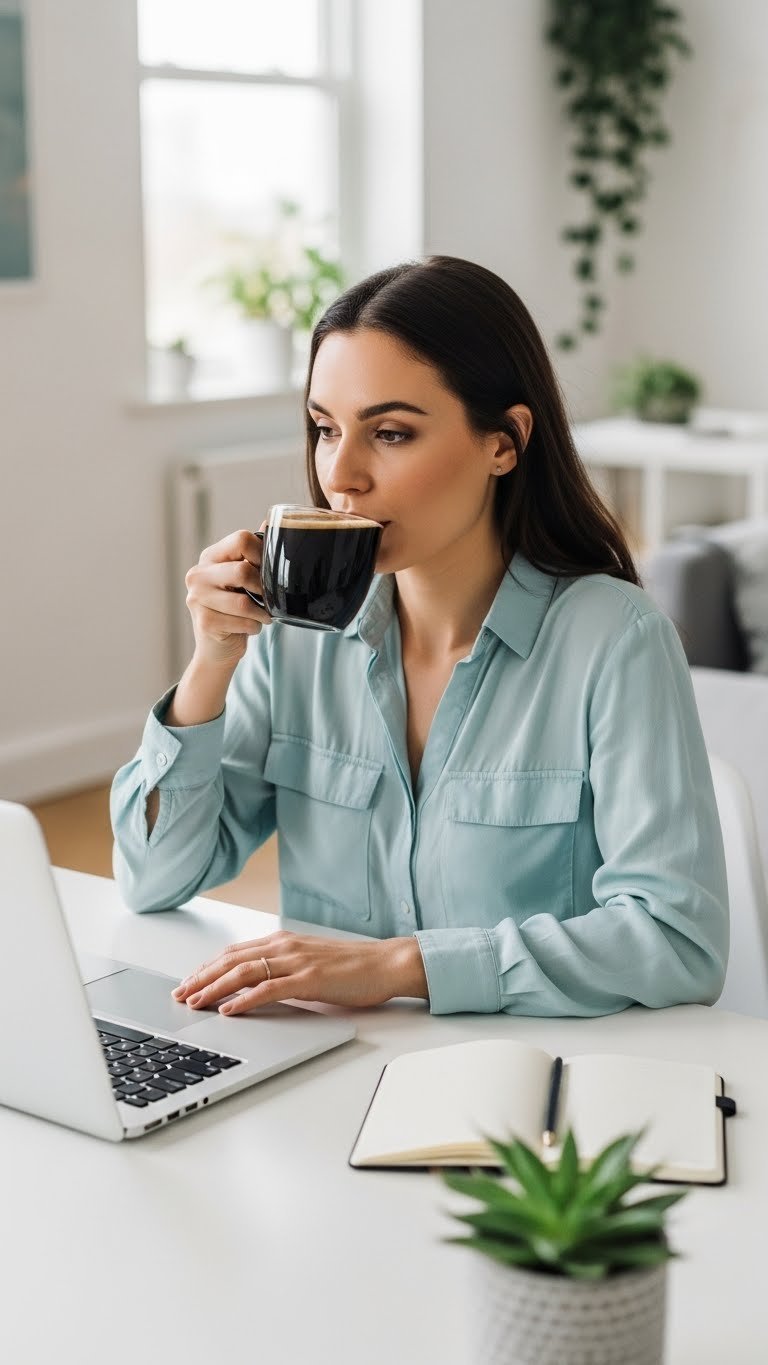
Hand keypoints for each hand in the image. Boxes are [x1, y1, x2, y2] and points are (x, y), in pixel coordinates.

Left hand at [171, 929, 428, 1012]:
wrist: (387, 963)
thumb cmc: (353, 967)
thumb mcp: (310, 964)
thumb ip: (283, 970)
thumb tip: (254, 987)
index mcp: (284, 941)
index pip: (234, 952)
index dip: (207, 967)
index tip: (188, 982)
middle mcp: (285, 946)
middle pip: (231, 960)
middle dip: (200, 978)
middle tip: (179, 995)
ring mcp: (297, 961)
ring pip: (243, 972)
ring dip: (214, 988)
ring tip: (194, 1003)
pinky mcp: (309, 979)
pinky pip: (269, 988)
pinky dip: (244, 999)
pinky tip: (229, 1010)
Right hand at [184, 528, 270, 668]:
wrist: (218, 648)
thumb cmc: (235, 609)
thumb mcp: (244, 578)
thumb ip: (253, 552)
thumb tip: (270, 521)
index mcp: (210, 557)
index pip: (241, 539)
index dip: (262, 554)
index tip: (268, 572)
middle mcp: (198, 574)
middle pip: (242, 570)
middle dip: (263, 588)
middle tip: (268, 598)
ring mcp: (196, 598)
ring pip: (243, 602)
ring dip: (262, 612)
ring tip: (264, 616)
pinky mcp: (203, 622)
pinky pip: (241, 621)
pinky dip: (254, 627)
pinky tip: (251, 627)